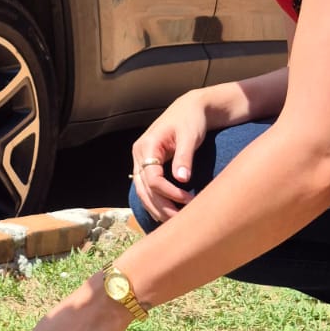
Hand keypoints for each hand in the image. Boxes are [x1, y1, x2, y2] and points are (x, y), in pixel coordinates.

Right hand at [130, 90, 209, 222]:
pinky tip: (166, 214)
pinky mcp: (147, 166)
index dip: (168, 192)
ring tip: (175, 221)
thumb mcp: (190, 136)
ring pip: (142, 192)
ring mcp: (140, 161)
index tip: (189, 199)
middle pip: (143, 188)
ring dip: (157, 208)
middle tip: (181, 220)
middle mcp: (138, 155)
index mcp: (147, 146)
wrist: (189, 109)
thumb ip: (184, 157)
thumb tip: (181, 179)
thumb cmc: (191, 120)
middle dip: (161, 206)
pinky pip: (146, 189)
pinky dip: (154, 203)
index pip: (151, 177)